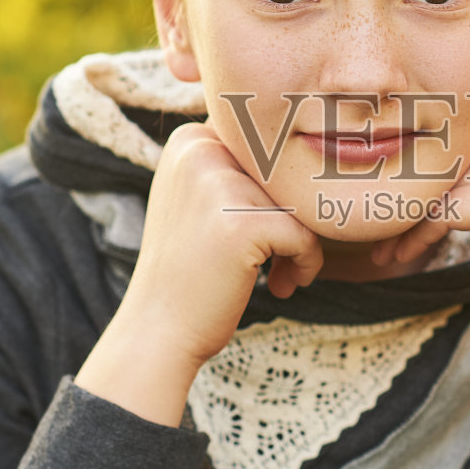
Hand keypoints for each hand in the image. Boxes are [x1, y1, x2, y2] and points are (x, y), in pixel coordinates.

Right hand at [75, 122, 323, 424]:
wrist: (158, 329)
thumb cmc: (190, 270)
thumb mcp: (201, 201)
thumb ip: (238, 168)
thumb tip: (311, 146)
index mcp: (190, 139)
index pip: (268, 148)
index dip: (278, 192)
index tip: (266, 232)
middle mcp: (201, 150)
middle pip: (286, 174)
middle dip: (293, 217)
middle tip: (281, 259)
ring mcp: (220, 185)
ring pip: (300, 203)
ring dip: (300, 242)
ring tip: (281, 275)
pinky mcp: (243, 224)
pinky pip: (305, 235)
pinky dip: (307, 263)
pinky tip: (282, 286)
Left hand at [374, 102, 469, 381]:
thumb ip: (465, 155)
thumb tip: (394, 135)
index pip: (450, 130)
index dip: (416, 163)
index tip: (382, 191)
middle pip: (442, 156)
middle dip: (404, 194)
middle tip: (373, 221)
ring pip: (435, 184)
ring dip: (402, 219)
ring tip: (383, 246)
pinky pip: (438, 213)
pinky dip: (416, 236)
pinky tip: (402, 256)